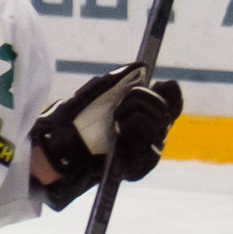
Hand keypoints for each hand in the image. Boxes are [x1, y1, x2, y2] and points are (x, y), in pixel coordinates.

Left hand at [31, 66, 183, 207]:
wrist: (60, 143)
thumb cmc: (75, 118)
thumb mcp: (99, 91)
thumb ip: (122, 78)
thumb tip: (143, 65)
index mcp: (145, 114)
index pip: (172, 104)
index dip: (171, 93)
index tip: (161, 83)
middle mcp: (151, 133)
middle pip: (165, 109)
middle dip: (141, 99)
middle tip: (118, 108)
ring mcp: (147, 150)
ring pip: (158, 124)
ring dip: (133, 116)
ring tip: (114, 123)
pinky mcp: (141, 167)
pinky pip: (151, 146)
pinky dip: (134, 133)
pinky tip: (120, 135)